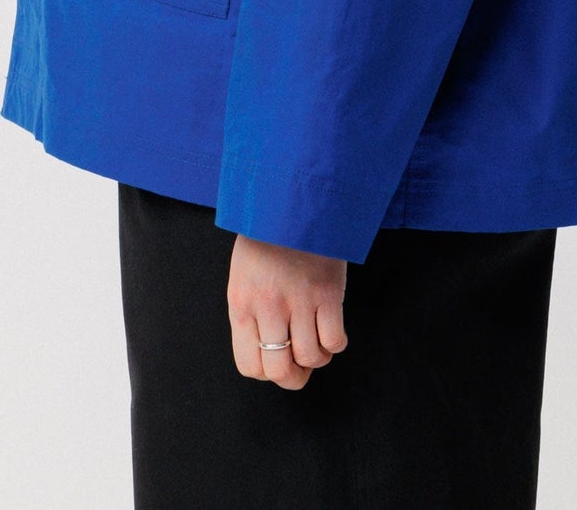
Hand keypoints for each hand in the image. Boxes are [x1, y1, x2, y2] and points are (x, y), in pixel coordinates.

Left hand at [226, 232, 348, 387]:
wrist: (291, 201)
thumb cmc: (266, 240)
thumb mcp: (243, 277)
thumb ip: (251, 315)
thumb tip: (271, 355)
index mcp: (241, 304)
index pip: (249, 366)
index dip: (267, 372)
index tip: (277, 359)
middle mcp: (267, 306)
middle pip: (280, 371)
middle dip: (293, 376)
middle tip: (300, 362)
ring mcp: (298, 300)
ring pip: (311, 358)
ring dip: (317, 356)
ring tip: (316, 338)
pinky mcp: (327, 292)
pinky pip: (334, 340)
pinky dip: (335, 342)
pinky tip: (330, 325)